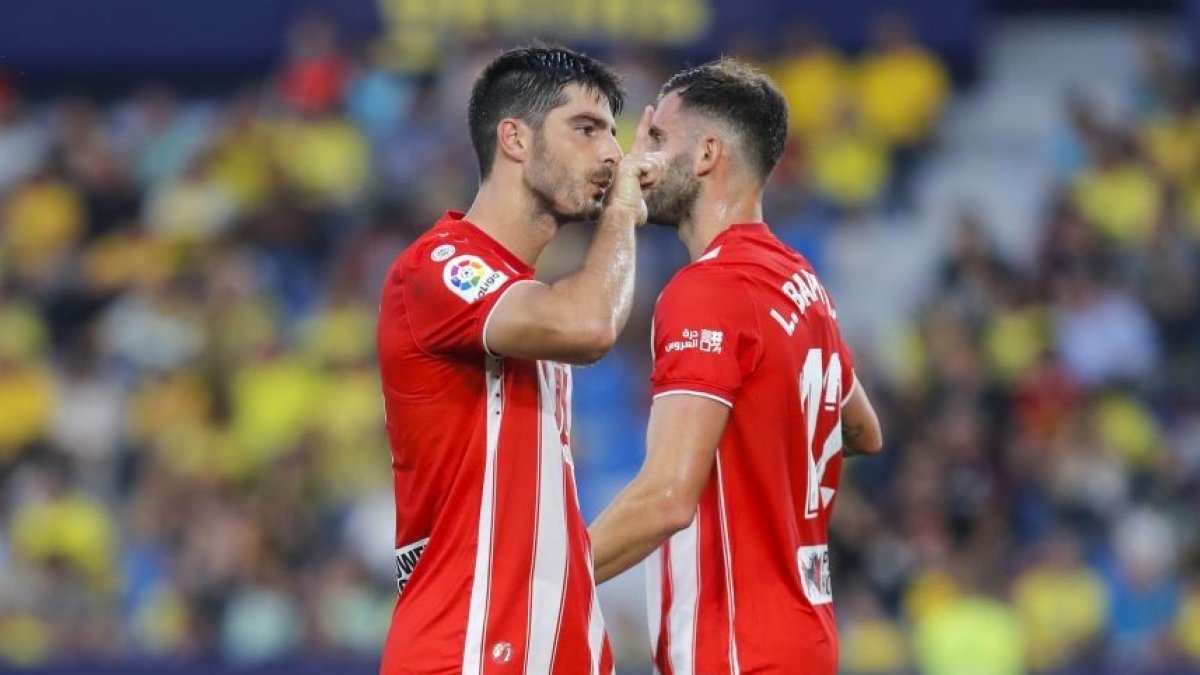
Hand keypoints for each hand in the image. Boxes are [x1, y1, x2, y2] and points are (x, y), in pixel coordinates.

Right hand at [606, 105, 664, 225]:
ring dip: (654, 180)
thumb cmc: (629, 211)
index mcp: (630, 164)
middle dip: (658, 177)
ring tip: (639, 189)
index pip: (641, 140)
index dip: (645, 123)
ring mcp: (628, 161)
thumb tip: (656, 170)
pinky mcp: (630, 164)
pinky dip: (650, 180)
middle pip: (658, 159)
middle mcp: (628, 159)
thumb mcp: (642, 195)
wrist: (619, 215)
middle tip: (643, 189)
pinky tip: (638, 186)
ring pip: (657, 164)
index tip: (650, 108)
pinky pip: (652, 168)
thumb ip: (649, 183)